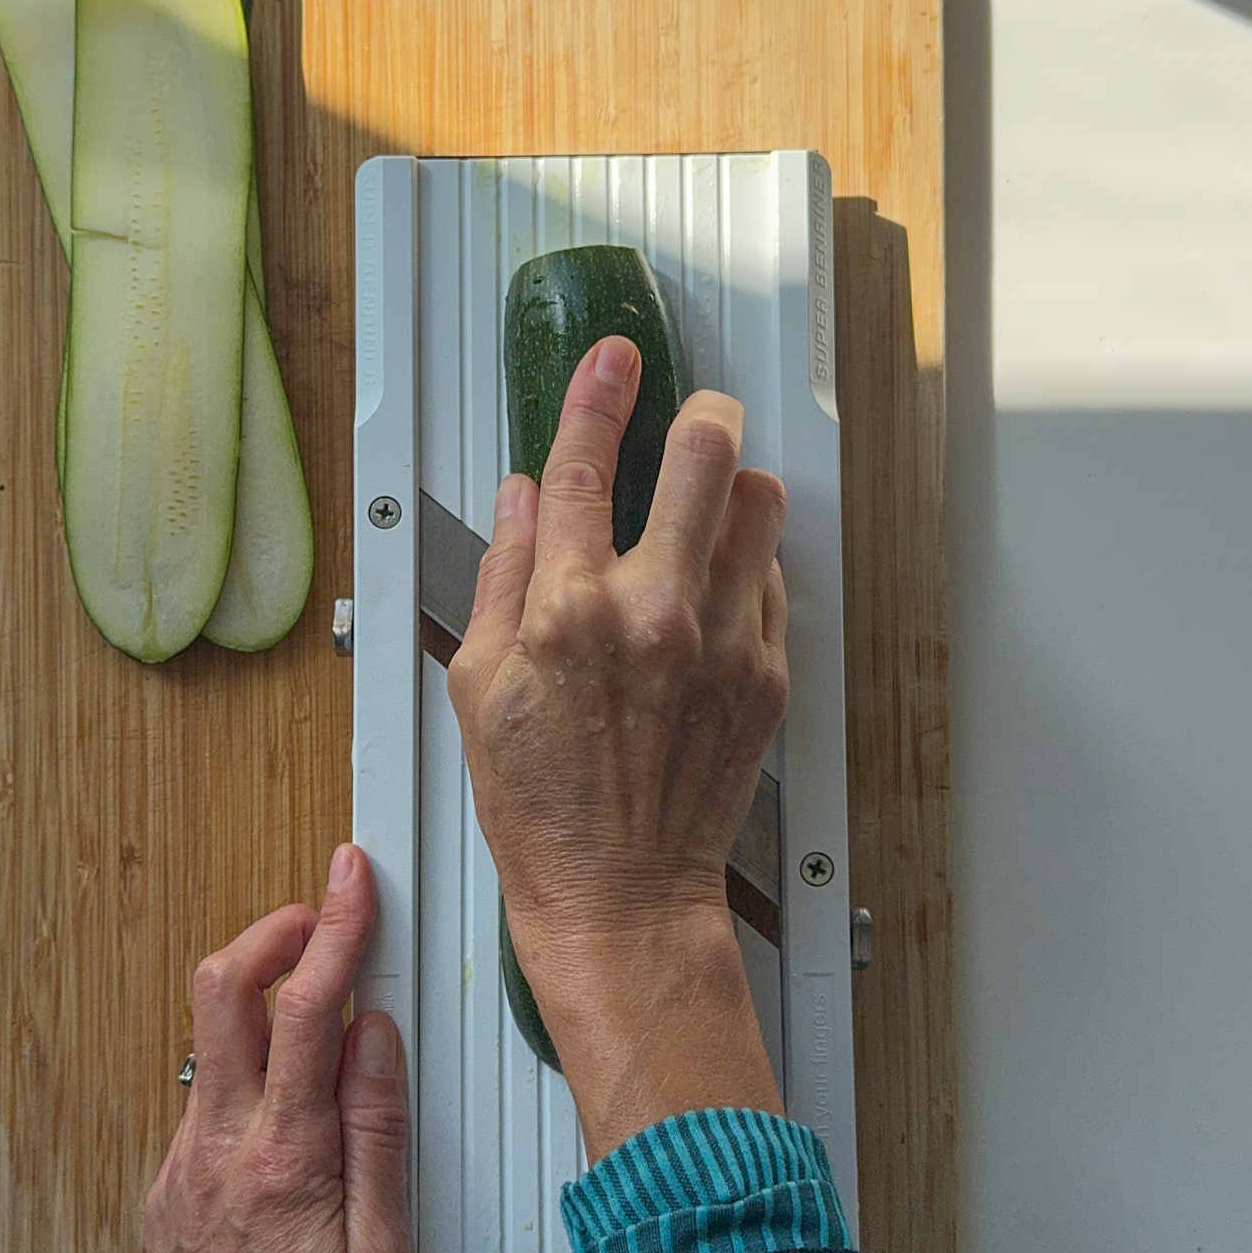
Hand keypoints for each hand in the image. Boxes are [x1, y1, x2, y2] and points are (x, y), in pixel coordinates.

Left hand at [0, 846, 410, 1252]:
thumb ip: (377, 1132)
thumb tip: (375, 1038)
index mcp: (284, 1162)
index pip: (306, 1007)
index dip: (334, 925)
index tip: (352, 878)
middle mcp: (218, 1149)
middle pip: (223, 989)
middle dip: (274, 928)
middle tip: (322, 911)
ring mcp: (184, 1164)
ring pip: (211, 1035)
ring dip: (262, 990)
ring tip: (321, 992)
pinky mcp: (170, 1185)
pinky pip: (210, 1090)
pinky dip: (251, 1055)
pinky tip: (292, 1084)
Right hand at [447, 336, 789, 1161]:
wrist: (621, 894)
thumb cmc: (543, 805)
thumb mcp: (478, 687)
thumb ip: (503, 577)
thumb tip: (518, 501)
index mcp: (568, 609)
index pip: (582, 465)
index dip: (598, 394)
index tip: (614, 358)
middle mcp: (653, 612)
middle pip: (700, 455)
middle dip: (697, 416)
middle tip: (692, 417)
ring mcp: (720, 642)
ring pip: (758, 507)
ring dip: (733, 488)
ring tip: (709, 506)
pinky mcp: (765, 674)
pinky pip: (773, 582)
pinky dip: (747, 568)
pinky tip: (713, 593)